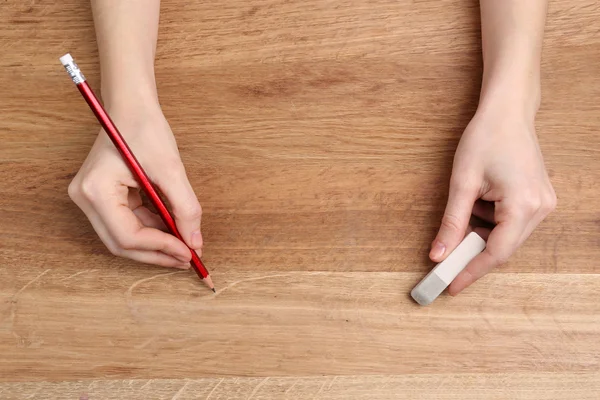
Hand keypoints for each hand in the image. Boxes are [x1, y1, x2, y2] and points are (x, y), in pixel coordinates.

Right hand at [68, 105, 202, 268]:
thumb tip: (195, 243)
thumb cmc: (145, 128)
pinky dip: (153, 229)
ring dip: (157, 243)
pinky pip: (129, 223)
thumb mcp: (170, 169)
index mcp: (96, 190)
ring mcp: (92, 199)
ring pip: (126, 237)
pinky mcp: (104, 198)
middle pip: (122, 244)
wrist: (131, 106)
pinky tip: (173, 230)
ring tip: (186, 246)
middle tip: (187, 259)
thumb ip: (184, 208)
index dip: (161, 248)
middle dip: (158, 253)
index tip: (189, 252)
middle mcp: (87, 199)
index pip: (127, 236)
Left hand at [430, 105, 555, 294]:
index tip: (451, 286)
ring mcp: (543, 204)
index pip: (496, 253)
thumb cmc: (485, 138)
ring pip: (506, 236)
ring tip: (463, 212)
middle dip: (473, 254)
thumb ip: (451, 222)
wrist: (508, 112)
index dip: (471, 272)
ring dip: (480, 234)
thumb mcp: (462, 182)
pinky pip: (512, 223)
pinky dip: (490, 223)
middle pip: (503, 248)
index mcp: (524, 205)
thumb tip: (438, 254)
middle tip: (445, 259)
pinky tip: (478, 203)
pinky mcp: (539, 198)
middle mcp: (540, 208)